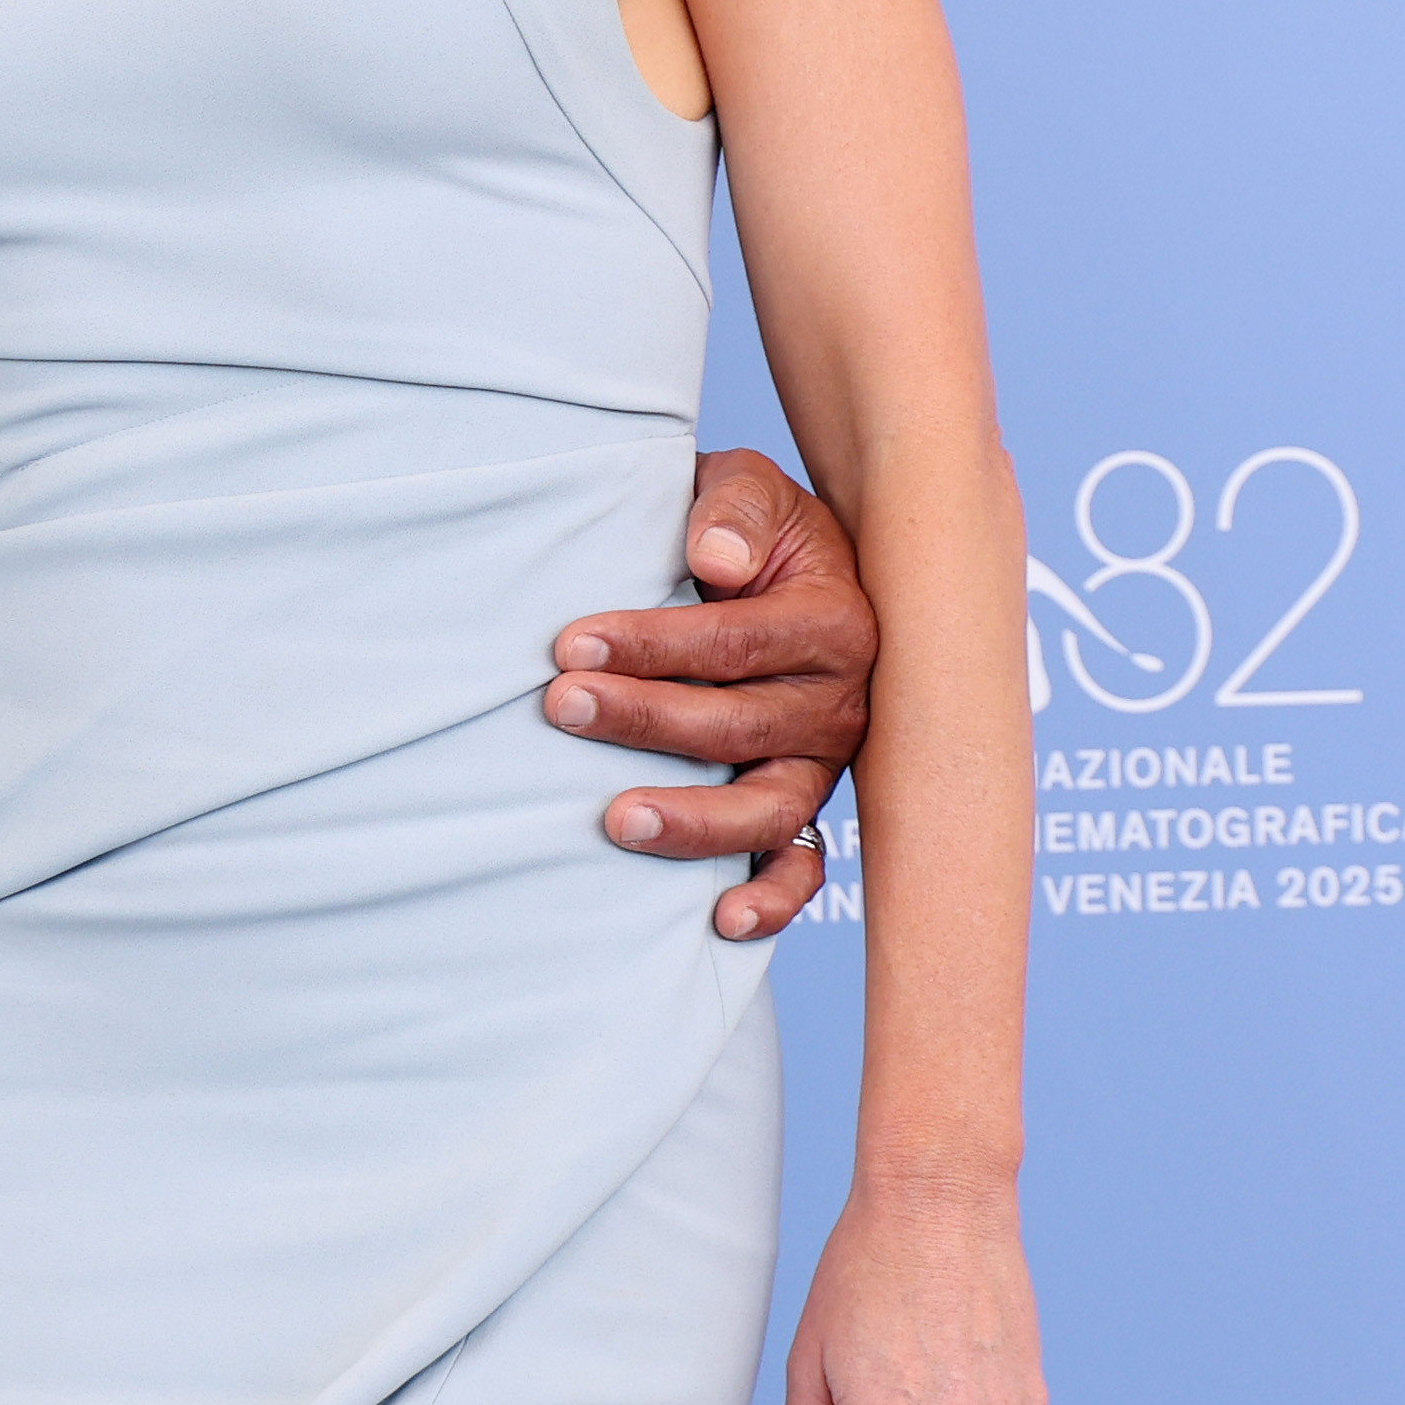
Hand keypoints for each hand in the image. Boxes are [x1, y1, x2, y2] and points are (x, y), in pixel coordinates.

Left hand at [546, 449, 878, 937]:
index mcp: (836, 619)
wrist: (788, 562)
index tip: (570, 644)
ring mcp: (827, 761)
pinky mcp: (809, 802)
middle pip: (741, 723)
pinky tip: (722, 918)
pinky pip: (805, 863)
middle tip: (560, 706)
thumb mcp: (751, 487)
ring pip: (770, 806)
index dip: (653, 645)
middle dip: (645, 720)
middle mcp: (843, 699)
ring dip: (694, 820)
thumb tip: (716, 558)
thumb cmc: (753, 526)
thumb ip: (736, 508)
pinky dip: (774, 897)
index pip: (736, 640)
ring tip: (616, 821)